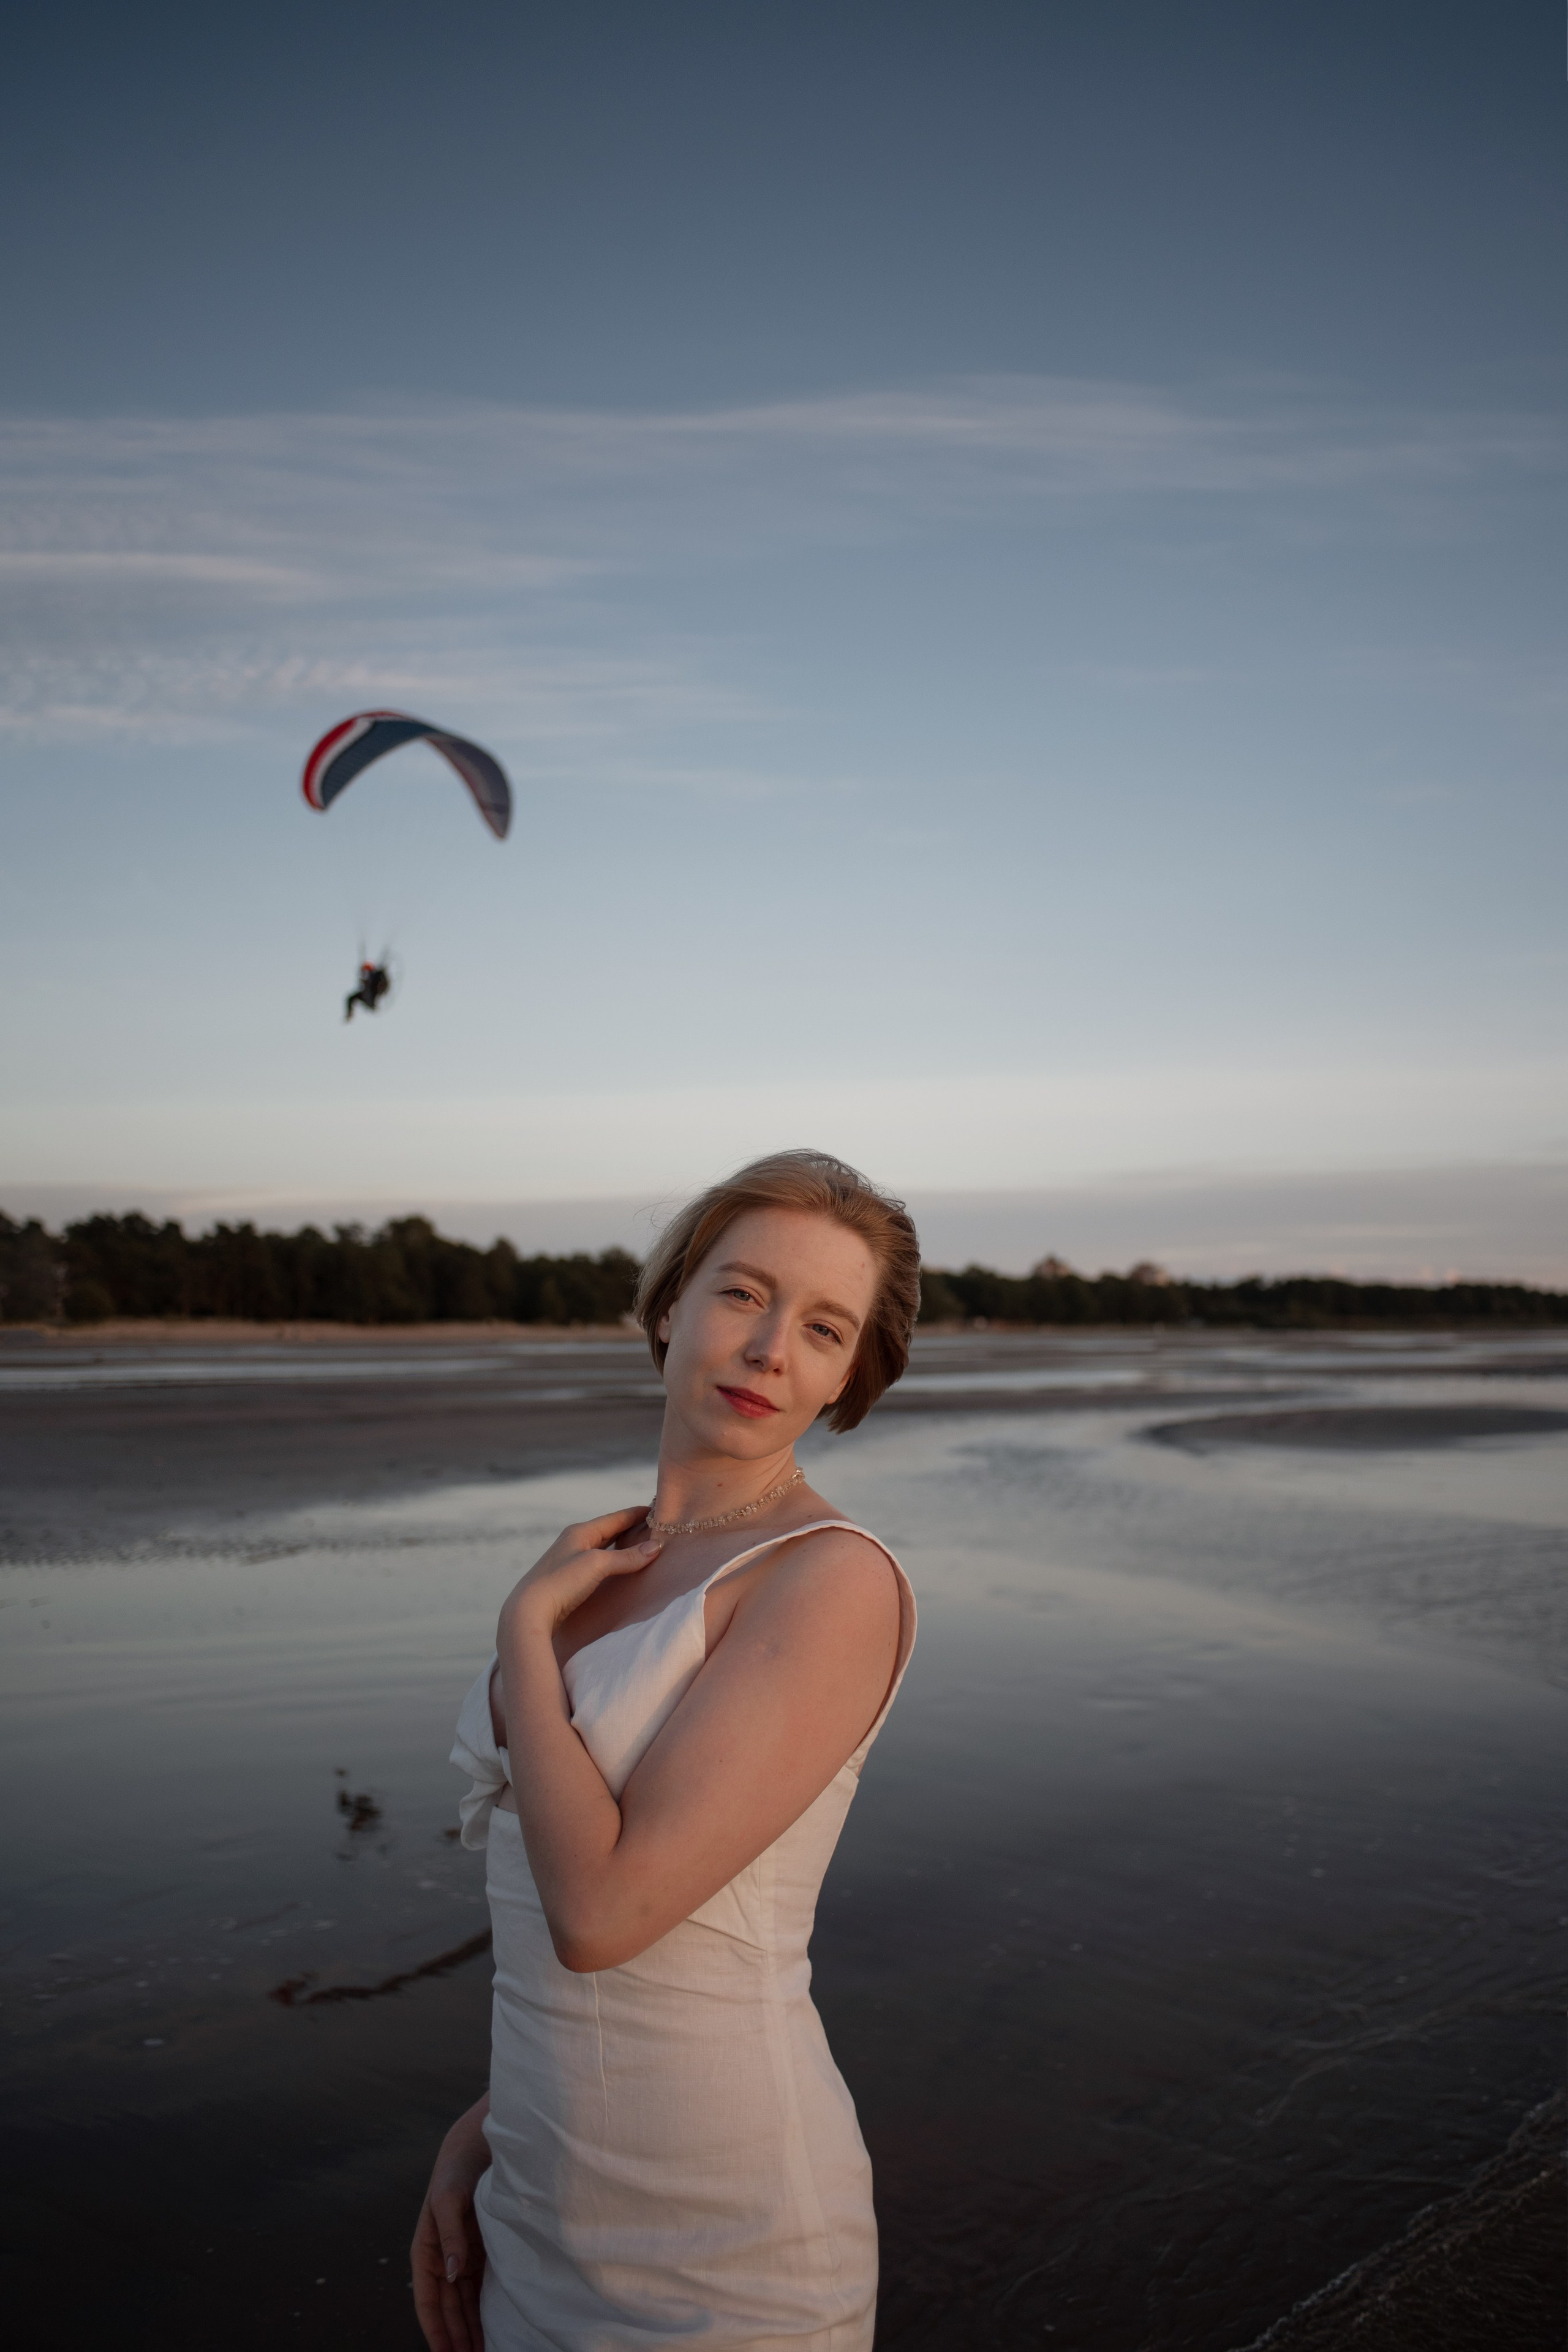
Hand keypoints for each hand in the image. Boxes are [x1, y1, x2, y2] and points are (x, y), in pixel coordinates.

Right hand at [411, 2098, 490, 2351]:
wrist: (484, 2138)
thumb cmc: (459, 2166)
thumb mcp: (450, 2197)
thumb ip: (449, 2234)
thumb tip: (451, 2274)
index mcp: (427, 2246)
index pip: (428, 2298)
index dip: (435, 2328)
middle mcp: (444, 2255)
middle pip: (448, 2306)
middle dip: (455, 2336)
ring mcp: (464, 2252)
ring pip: (464, 2300)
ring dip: (470, 2327)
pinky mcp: (483, 2246)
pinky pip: (481, 2285)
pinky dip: (484, 2307)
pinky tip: (494, 2325)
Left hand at [499, 1505, 661, 1641]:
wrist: (528, 1612)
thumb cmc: (561, 1583)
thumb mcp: (597, 1565)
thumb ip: (627, 1557)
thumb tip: (655, 1547)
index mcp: (580, 1531)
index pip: (616, 1518)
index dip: (637, 1514)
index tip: (658, 1509)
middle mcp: (574, 1542)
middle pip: (609, 1531)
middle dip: (631, 1528)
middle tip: (655, 1528)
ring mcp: (569, 1561)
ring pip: (603, 1548)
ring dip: (622, 1546)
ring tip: (642, 1547)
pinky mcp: (568, 1580)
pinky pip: (597, 1564)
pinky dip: (613, 1562)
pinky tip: (618, 1569)